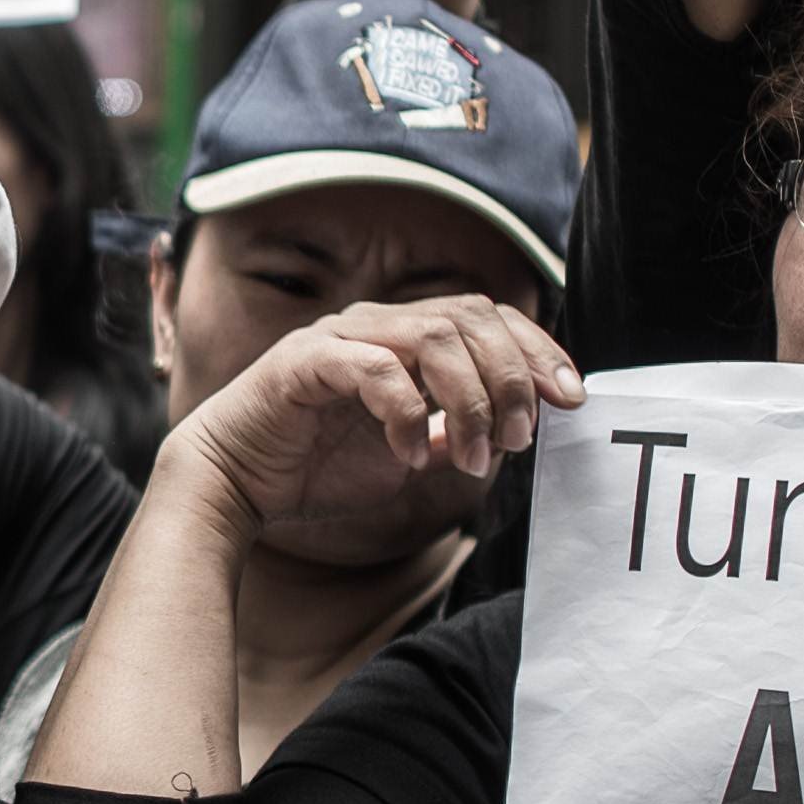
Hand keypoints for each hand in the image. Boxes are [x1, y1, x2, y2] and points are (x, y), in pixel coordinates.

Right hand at [168, 293, 579, 551]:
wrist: (232, 488)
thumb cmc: (312, 469)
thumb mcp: (406, 455)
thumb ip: (452, 434)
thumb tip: (514, 431)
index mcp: (404, 339)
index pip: (488, 318)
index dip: (538, 350)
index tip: (572, 399)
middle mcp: (376, 326)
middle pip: (471, 316)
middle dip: (513, 375)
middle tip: (522, 436)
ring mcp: (340, 338)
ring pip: (434, 336)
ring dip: (470, 401)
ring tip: (475, 456)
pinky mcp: (305, 362)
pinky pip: (375, 370)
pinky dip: (406, 414)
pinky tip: (409, 456)